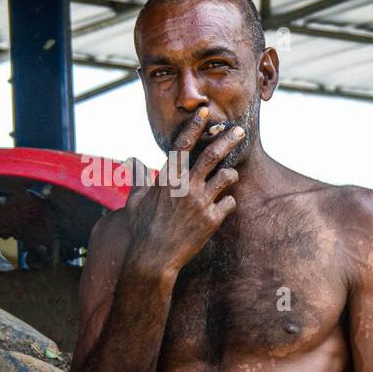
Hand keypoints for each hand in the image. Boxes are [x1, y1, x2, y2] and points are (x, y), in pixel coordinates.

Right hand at [122, 109, 240, 277]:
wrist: (154, 258)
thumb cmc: (142, 229)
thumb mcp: (135, 201)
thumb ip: (138, 178)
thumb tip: (132, 160)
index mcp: (167, 179)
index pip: (182, 145)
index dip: (195, 126)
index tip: (205, 113)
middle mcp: (185, 187)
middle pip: (212, 155)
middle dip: (227, 140)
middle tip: (239, 131)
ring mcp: (200, 203)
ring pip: (226, 177)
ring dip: (230, 174)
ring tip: (230, 175)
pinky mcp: (212, 220)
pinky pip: (229, 203)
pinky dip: (228, 202)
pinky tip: (222, 207)